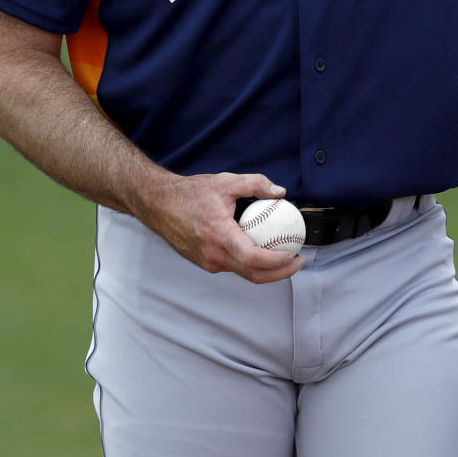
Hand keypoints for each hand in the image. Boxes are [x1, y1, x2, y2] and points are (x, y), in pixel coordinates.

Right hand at [135, 170, 303, 283]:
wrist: (159, 204)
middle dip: (280, 273)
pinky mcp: (205, 263)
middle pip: (252, 275)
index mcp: (219, 235)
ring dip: (266, 270)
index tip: (293, 255)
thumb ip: (254, 183)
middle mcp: (213, 255)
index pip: (252, 259)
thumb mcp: (225, 181)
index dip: (276, 262)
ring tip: (285, 256)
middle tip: (298, 261)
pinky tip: (261, 250)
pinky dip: (250, 263)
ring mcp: (208, 262)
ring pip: (243, 273)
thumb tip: (279, 192)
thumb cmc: (191, 193)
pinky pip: (232, 266)